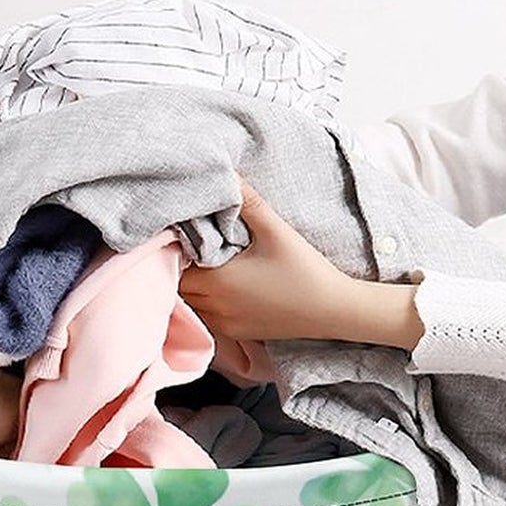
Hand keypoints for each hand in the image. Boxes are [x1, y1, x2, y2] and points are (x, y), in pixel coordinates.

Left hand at [179, 179, 423, 350]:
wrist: (331, 310)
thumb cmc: (304, 269)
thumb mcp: (275, 230)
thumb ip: (248, 201)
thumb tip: (227, 172)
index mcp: (217, 281)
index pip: (174, 266)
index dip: (173, 250)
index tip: (181, 234)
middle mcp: (214, 307)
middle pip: (177, 287)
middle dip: (178, 268)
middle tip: (189, 247)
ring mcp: (223, 323)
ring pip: (190, 305)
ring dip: (191, 288)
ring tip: (203, 266)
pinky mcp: (235, 333)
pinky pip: (206, 318)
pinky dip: (205, 304)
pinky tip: (220, 288)